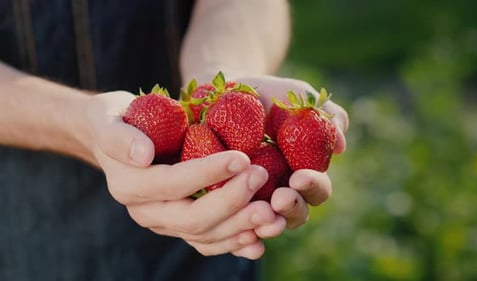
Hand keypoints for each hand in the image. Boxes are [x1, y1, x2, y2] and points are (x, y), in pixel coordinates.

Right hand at [85, 91, 285, 258]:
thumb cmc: (120, 119)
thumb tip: (143, 154)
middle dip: (230, 201)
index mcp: (129, 185)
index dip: (207, 173)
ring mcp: (165, 223)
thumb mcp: (109, 117)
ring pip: (204, 235)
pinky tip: (258, 240)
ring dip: (240, 227)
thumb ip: (119, 136)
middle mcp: (146, 211)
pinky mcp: (180, 227)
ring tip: (271, 213)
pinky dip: (233, 245)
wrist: (122, 139)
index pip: (173, 183)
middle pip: (192, 218)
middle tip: (261, 179)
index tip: (242, 157)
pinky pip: (208, 243)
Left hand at [232, 74, 348, 228]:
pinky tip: (237, 231)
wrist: (217, 94)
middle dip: (291, 208)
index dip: (313, 186)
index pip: (317, 189)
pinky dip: (240, 237)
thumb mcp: (294, 96)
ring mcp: (253, 200)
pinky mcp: (226, 205)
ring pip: (266, 224)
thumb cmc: (263, 95)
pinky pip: (235, 229)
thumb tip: (341, 147)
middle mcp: (281, 190)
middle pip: (296, 213)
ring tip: (258, 211)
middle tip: (279, 198)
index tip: (299, 177)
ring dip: (267, 223)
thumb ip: (321, 114)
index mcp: (302, 171)